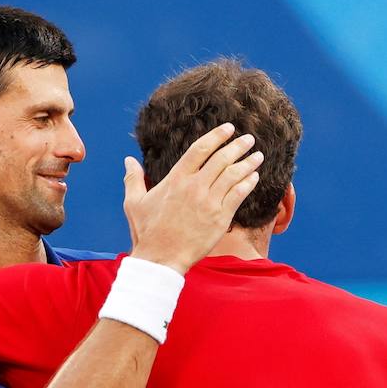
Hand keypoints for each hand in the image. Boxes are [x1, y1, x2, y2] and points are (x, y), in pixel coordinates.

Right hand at [121, 123, 262, 273]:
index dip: (216, 136)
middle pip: (221, 158)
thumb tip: (128, 160)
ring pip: (233, 175)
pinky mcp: (220, 218)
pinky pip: (238, 195)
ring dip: (248, 163)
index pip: (200, 149)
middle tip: (248, 138)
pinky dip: (248, 183)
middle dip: (238, 146)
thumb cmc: (147, 232)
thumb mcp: (134, 203)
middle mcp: (194, 187)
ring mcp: (208, 202)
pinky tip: (254, 177)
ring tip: (258, 155)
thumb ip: (133, 179)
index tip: (228, 128)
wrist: (161, 259)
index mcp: (176, 179)